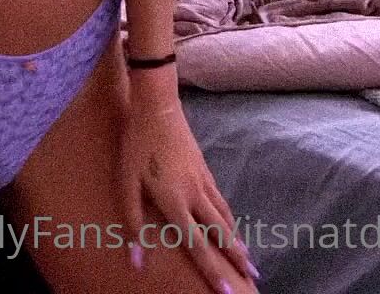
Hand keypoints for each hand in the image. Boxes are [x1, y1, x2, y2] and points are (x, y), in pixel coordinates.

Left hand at [116, 96, 257, 291]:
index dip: (213, 271)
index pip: (198, 246)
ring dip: (236, 238)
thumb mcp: (126, 184)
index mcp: (176, 202)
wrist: (158, 105)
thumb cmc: (136, 145)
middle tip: (252, 277)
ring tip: (246, 256)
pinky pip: (220, 198)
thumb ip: (133, 224)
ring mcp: (203, 179)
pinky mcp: (204, 166)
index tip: (228, 292)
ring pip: (224, 214)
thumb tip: (137, 262)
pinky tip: (229, 220)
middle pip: (221, 232)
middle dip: (236, 257)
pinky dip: (228, 215)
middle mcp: (195, 194)